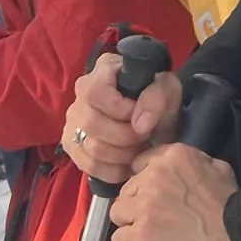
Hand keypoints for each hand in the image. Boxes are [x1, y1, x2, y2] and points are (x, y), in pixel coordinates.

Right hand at [62, 56, 180, 183]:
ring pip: (90, 147)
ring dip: (121, 155)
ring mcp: (73, 121)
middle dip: (124, 137)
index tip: (141, 118)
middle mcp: (81, 94)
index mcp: (103, 70)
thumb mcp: (168, 90)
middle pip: (91, 124)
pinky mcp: (72, 145)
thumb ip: (157, 97)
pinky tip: (128, 164)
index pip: (95, 93)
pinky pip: (88, 165)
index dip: (119, 110)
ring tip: (138, 149)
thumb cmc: (159, 100)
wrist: (155, 121)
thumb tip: (139, 124)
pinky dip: (112, 170)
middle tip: (144, 138)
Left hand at [110, 146, 240, 240]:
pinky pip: (119, 238)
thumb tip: (178, 171)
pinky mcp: (142, 234)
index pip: (139, 163)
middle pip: (127, 189)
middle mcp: (154, 176)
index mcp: (173, 156)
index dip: (145, 180)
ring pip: (118, 212)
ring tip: (147, 233)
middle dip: (137, 203)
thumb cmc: (232, 204)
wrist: (239, 239)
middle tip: (154, 217)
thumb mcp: (218, 168)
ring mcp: (146, 205)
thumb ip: (192, 163)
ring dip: (129, 222)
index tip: (153, 194)